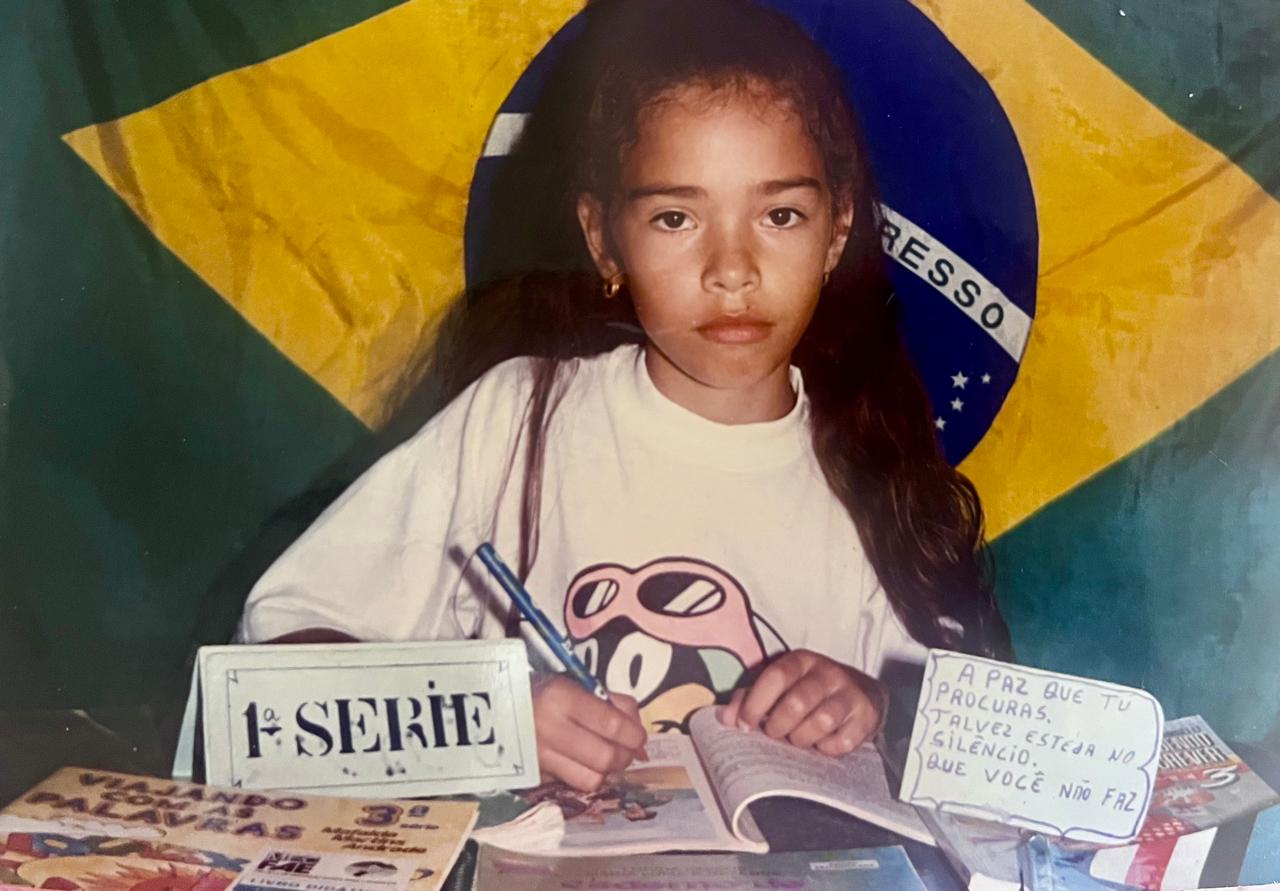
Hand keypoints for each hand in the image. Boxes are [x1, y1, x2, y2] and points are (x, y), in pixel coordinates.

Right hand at [532, 674, 647, 791]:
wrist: (495, 705)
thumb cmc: (543, 690)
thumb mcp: (576, 684)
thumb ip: (613, 703)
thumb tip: (639, 733)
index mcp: (562, 697)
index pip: (613, 725)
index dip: (634, 735)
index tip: (638, 736)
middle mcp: (549, 729)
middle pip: (605, 757)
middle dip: (624, 756)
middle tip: (626, 749)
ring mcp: (538, 757)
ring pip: (591, 780)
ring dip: (606, 771)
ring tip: (605, 757)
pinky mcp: (533, 777)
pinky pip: (572, 784)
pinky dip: (585, 777)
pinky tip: (583, 763)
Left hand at [719, 649, 885, 756]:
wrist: (861, 693)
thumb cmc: (808, 691)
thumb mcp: (780, 685)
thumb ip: (750, 697)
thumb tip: (726, 719)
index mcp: (801, 660)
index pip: (775, 677)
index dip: (756, 703)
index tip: (745, 724)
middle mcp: (827, 673)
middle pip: (797, 703)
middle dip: (778, 726)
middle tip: (775, 733)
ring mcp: (849, 694)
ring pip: (820, 722)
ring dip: (802, 739)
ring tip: (797, 739)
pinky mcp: (866, 717)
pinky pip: (842, 742)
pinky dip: (826, 748)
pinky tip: (821, 743)